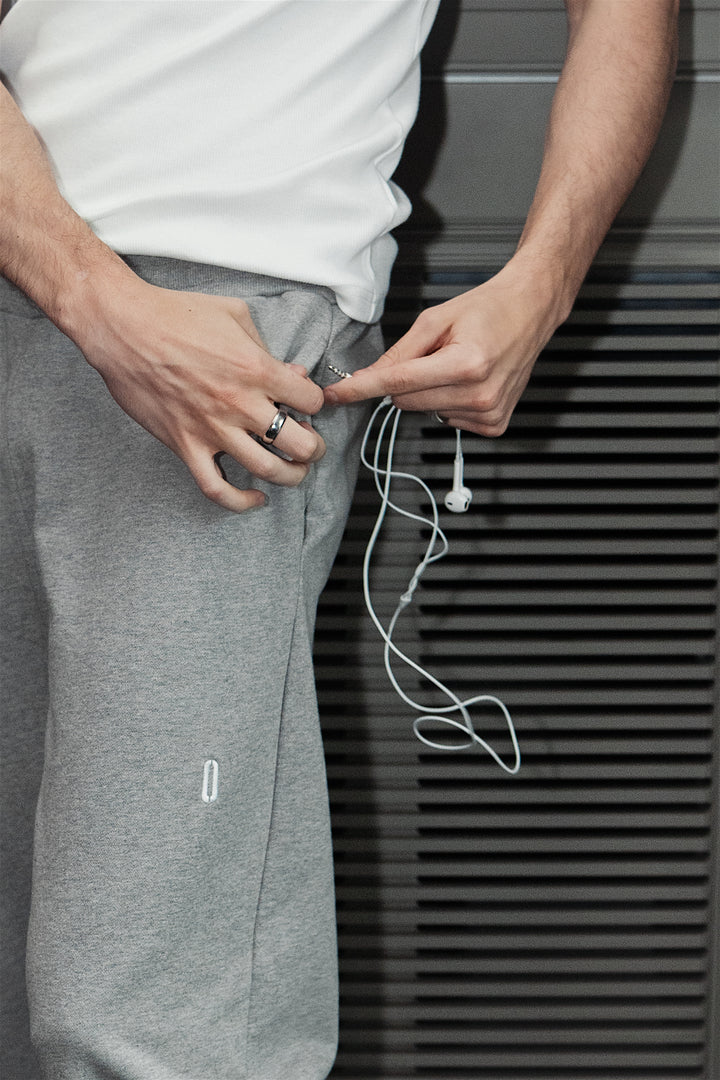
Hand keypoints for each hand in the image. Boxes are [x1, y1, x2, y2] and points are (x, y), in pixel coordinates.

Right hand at [77, 277, 325, 511]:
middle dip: (314, 448)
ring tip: (294, 470)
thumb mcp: (234, 314)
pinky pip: (216, 488)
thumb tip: (291, 372)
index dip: (315, 403)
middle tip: (311, 445)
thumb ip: (267, 346)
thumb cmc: (176, 314)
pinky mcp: (185, 445)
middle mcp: (239, 403)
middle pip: (300, 444)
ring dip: (291, 476)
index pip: (311, 401)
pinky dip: (240, 502)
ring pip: (268, 470)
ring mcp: (212, 429)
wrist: (122, 327)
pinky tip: (255, 498)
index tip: (307, 403)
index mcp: (257, 369)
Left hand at [324, 263, 561, 433]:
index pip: (398, 382)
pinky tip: (470, 382)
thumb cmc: (490, 309)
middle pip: (407, 401)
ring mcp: (489, 413)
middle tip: (434, 355)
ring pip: (426, 412)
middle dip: (408, 380)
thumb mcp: (437, 319)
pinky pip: (448, 419)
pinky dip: (450, 401)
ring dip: (432, 390)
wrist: (531, 311)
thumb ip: (401, 352)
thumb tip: (370, 376)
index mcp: (466, 363)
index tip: (337, 396)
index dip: (361, 388)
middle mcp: (479, 393)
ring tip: (459, 364)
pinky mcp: (494, 424)